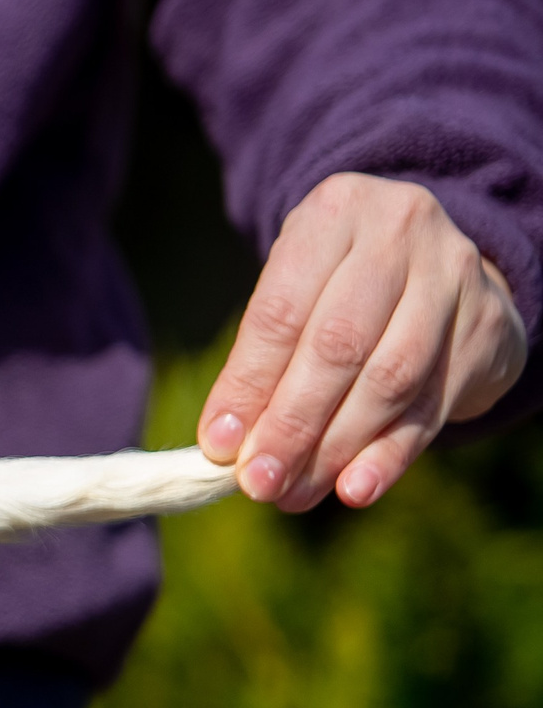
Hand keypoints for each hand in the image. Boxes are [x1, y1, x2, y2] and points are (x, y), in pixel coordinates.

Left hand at [198, 173, 527, 510]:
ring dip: (337, 448)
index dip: (248, 384)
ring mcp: (453, 278)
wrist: (434, 256)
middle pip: (339, 347)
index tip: (220, 444)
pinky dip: (390, 455)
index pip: (282, 311)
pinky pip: (433, 404)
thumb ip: (261, 356)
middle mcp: (400, 234)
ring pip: (391, 380)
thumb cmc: (336, 280)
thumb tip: (228, 442)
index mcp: (334, 213)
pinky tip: (356, 489)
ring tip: (294, 494)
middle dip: (293, 425)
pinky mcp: (487, 327)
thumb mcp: (294, 287)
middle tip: (258, 482)